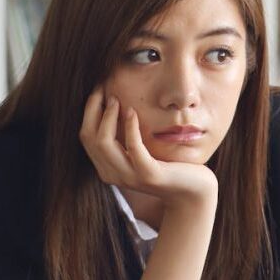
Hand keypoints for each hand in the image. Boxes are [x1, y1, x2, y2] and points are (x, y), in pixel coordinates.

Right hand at [79, 88, 217, 207]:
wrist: (193, 191)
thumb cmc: (169, 166)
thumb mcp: (142, 152)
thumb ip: (125, 138)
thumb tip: (115, 103)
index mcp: (108, 169)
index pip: (86, 137)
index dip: (88, 111)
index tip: (97, 90)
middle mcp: (113, 175)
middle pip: (89, 137)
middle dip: (93, 109)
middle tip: (104, 89)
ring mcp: (130, 177)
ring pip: (103, 143)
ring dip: (108, 116)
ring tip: (116, 99)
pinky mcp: (149, 174)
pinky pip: (133, 147)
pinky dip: (130, 127)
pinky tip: (133, 112)